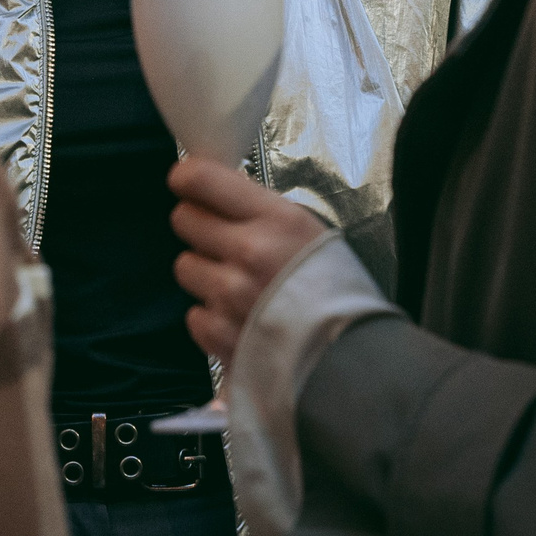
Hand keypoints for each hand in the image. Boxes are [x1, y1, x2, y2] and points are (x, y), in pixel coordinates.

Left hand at [169, 158, 331, 361]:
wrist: (351, 357)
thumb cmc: (335, 290)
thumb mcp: (307, 231)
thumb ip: (260, 212)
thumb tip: (215, 195)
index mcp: (275, 218)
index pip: (201, 179)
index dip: (187, 179)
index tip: (188, 185)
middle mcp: (248, 251)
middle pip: (184, 219)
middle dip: (198, 226)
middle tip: (219, 240)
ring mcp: (229, 294)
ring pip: (184, 265)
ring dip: (204, 273)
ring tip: (237, 286)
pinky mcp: (218, 333)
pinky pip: (194, 313)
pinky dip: (211, 317)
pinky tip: (240, 320)